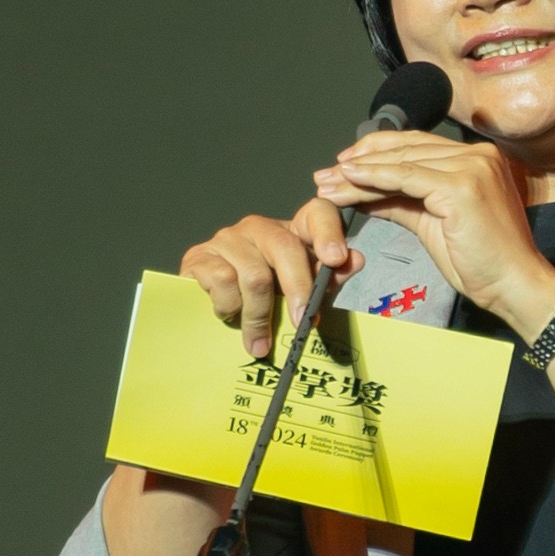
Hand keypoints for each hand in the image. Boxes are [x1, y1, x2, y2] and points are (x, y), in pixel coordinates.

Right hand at [179, 197, 359, 360]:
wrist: (210, 312)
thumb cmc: (263, 302)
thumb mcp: (299, 294)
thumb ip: (327, 280)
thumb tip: (355, 260)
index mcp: (290, 232)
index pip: (316, 212)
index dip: (329, 232)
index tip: (337, 259)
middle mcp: (259, 227)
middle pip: (285, 247)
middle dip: (298, 289)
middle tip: (302, 323)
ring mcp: (227, 238)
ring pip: (254, 275)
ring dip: (260, 316)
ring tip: (259, 343)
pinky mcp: (198, 256)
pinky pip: (223, 282)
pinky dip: (230, 309)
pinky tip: (229, 317)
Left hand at [314, 131, 554, 333]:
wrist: (514, 286)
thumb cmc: (481, 261)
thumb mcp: (433, 223)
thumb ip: (402, 201)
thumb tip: (364, 190)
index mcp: (477, 158)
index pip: (416, 146)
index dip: (377, 152)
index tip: (344, 165)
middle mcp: (478, 154)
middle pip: (406, 149)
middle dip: (360, 161)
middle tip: (326, 173)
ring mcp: (472, 166)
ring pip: (402, 162)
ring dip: (359, 172)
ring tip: (328, 182)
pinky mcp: (462, 185)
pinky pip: (406, 177)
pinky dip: (374, 178)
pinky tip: (349, 180)